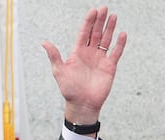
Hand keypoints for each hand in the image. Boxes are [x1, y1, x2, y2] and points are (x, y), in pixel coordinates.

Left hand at [42, 6, 126, 125]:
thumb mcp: (59, 71)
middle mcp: (89, 54)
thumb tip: (43, 42)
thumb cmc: (69, 90)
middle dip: (100, 21)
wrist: (82, 104)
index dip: (88, 22)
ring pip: (106, 40)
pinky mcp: (109, 66)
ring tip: (113, 16)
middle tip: (104, 8)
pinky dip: (119, 43)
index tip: (93, 11)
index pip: (84, 33)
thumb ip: (54, 56)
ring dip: (110, 28)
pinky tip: (122, 34)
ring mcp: (100, 59)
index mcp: (77, 53)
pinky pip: (116, 52)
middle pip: (96, 33)